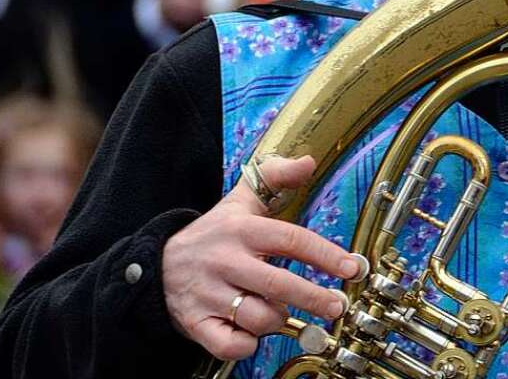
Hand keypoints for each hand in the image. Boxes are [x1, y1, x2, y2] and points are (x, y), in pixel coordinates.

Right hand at [162, 155, 360, 360]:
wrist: (156, 263)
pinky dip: (247, 345)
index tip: (350, 268)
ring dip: (277, 319)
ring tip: (279, 311)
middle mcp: (225, 260)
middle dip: (314, 297)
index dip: (325, 254)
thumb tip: (307, 162)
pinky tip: (252, 333)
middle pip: (278, 283)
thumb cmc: (212, 234)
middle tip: (337, 306)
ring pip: (257, 317)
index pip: (290, 239)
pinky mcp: (195, 322)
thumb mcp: (240, 202)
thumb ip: (275, 177)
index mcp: (241, 230)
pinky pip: (230, 344)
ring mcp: (209, 293)